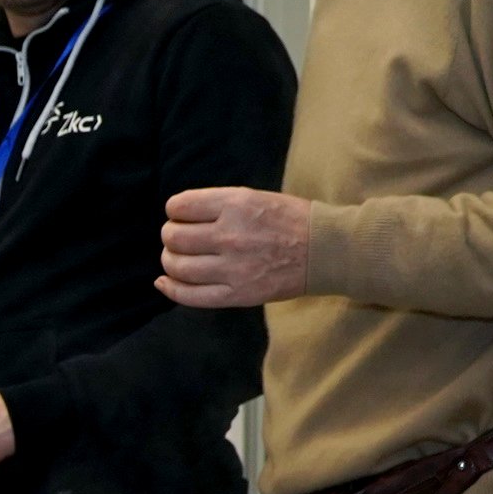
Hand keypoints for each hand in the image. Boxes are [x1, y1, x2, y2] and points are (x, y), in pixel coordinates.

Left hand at [157, 186, 310, 308]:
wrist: (327, 250)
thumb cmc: (292, 220)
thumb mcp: (255, 197)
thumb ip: (218, 205)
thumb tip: (178, 216)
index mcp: (236, 204)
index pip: (180, 207)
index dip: (175, 211)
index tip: (180, 216)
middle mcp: (230, 235)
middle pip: (174, 238)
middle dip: (170, 236)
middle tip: (178, 239)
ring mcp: (232, 267)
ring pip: (178, 267)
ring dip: (170, 261)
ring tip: (178, 258)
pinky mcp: (237, 294)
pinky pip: (190, 295)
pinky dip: (171, 288)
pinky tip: (165, 282)